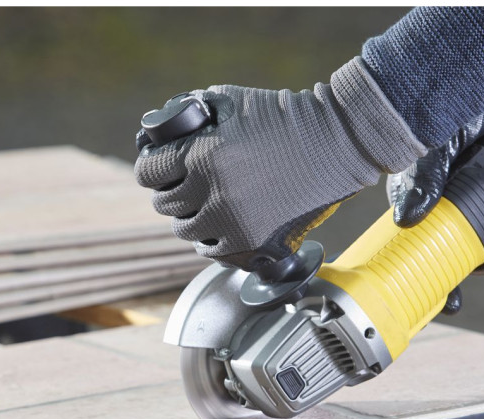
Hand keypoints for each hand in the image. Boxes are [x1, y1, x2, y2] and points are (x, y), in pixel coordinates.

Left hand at [134, 58, 424, 270]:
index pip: (148, 173)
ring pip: (187, 232)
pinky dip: (215, 239)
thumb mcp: (230, 101)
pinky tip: (223, 225)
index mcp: (202, 157)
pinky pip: (215, 252)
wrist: (336, 144)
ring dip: (192, 218)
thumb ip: (190, 112)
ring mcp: (234, 225)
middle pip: (166, 205)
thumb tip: (159, 131)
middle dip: (171, 192)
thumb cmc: (284, 117)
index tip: (159, 168)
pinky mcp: (255, 246)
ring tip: (206, 207)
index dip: (152, 168)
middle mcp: (214, 195)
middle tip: (186, 186)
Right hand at [387, 60, 483, 315]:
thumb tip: (409, 221)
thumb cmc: (442, 107)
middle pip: (481, 248)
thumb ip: (418, 181)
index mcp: (431, 205)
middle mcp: (460, 203)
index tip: (455, 305)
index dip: (445, 283)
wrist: (482, 65)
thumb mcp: (427, 147)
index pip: (435, 254)